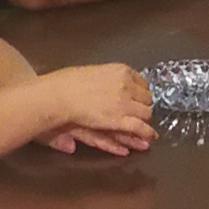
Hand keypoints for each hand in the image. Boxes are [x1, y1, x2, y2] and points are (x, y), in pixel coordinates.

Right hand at [35, 62, 155, 156]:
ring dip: (146, 121)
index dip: (140, 92)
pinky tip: (149, 137)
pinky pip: (138, 127)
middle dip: (144, 106)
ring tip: (147, 129)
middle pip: (145, 97)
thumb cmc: (67, 83)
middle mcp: (125, 85)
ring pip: (145, 113)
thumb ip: (107, 76)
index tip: (139, 97)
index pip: (140, 82)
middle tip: (143, 114)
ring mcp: (123, 103)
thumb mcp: (91, 73)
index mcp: (120, 71)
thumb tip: (121, 77)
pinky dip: (145, 132)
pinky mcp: (118, 120)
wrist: (58, 95)